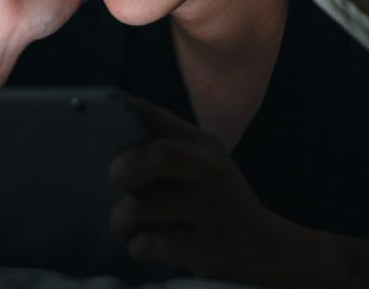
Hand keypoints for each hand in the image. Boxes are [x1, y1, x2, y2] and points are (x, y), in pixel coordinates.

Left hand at [109, 98, 303, 283]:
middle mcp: (209, 170)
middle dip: (123, 171)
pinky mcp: (207, 247)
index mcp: (202, 144)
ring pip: (140, 208)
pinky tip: (150, 246)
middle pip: (155, 156)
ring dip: (123, 221)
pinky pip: (148, 243)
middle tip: (121, 185)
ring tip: (130, 226)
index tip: (100, 123)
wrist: (267, 252)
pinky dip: (139, 246)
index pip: (153, 116)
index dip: (120, 116)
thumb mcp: (201, 167)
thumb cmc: (215, 204)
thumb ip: (164, 151)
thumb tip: (106, 147)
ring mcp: (211, 209)